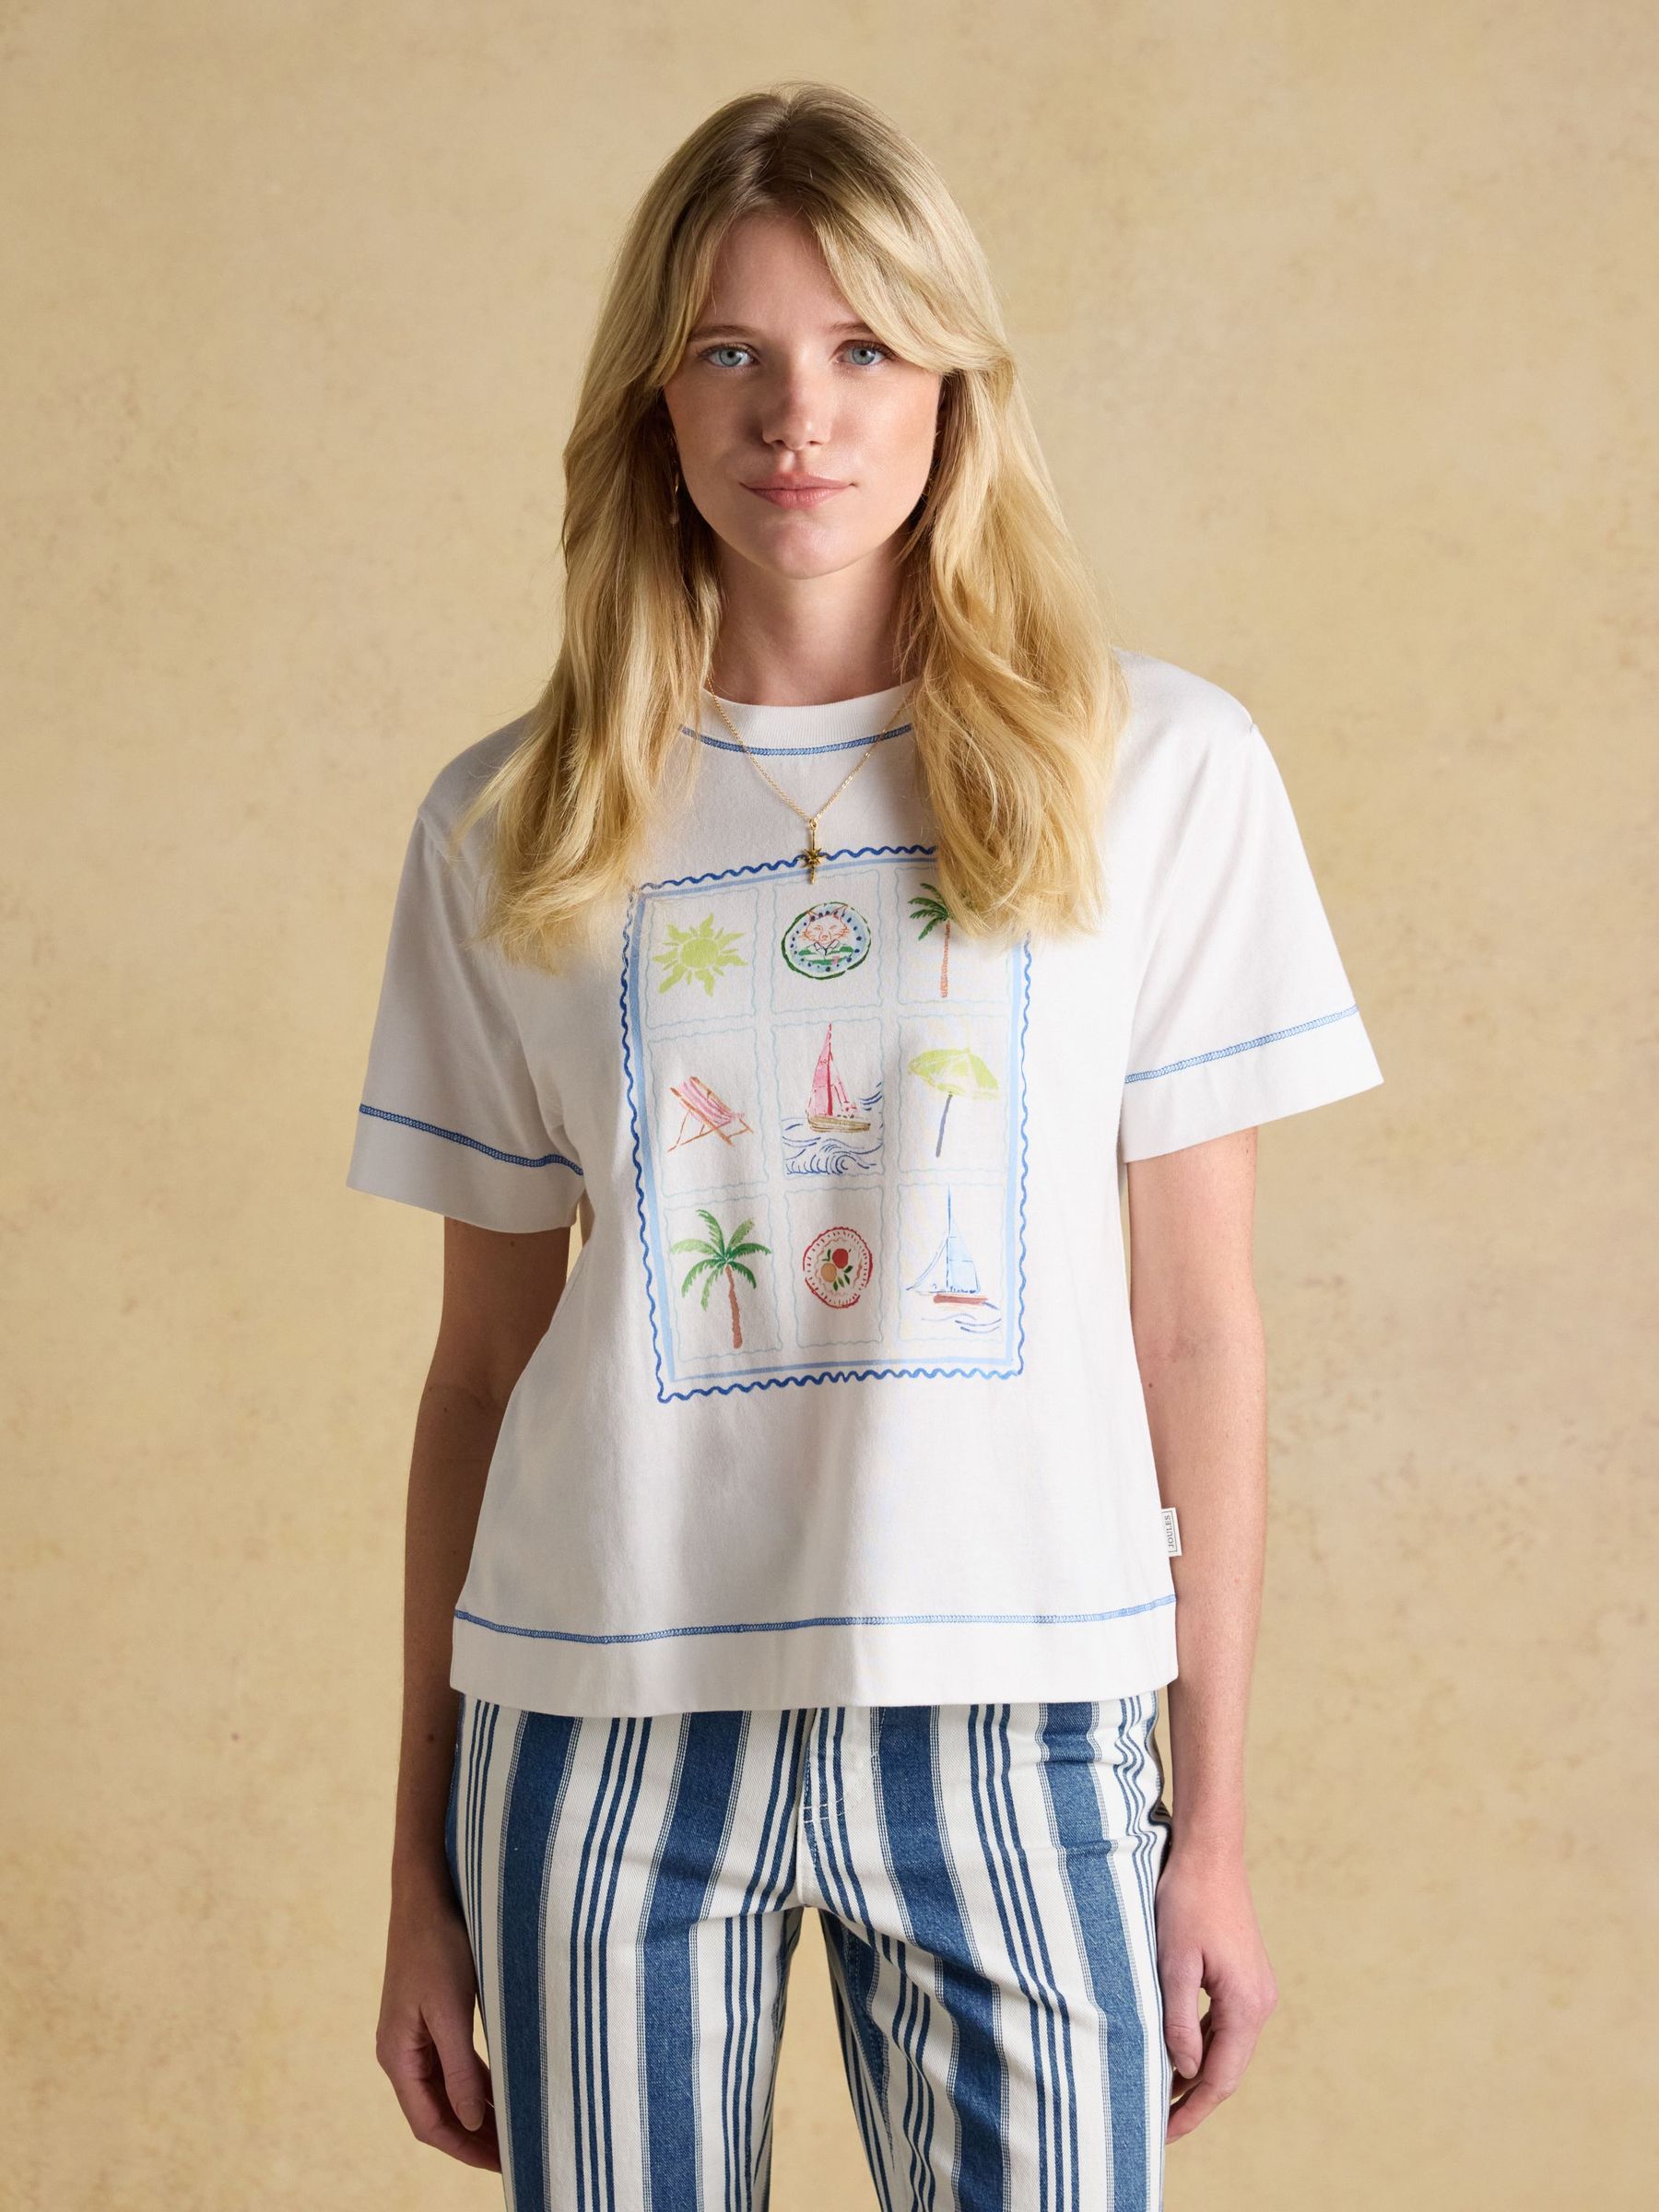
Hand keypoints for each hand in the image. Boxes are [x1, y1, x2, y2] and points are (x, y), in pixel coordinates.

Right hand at [376, 1879, 500, 2171]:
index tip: (503, 2164)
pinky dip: (478, 2081)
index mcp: (397, 2056)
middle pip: (438, 2112)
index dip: (465, 2149)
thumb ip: (460, 2068)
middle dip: (475, 2136)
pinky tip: (504, 2089)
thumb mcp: (452, 2009)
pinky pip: (453, 2063)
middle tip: (518, 2154)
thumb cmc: (436, 1944)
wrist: (427, 1890)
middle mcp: (401, 2051)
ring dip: (478, 2111)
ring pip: (447, 2089)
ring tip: (516, 2130)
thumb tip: (471, 2122)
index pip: (429, 2124)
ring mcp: (415, 2034)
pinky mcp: (431, 2015)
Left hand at [1155, 1840, 1278, 2142]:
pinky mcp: (1246, 1977)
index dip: (1191, 2111)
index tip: (1162, 2136)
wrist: (1211, 1853)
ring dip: (1198, 2073)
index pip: (1219, 2080)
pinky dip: (1203, 2044)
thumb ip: (1178, 2020)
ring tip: (1162, 2096)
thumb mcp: (1173, 1963)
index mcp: (1246, 2007)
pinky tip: (1177, 2053)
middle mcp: (1260, 2004)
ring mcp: (1256, 1990)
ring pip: (1227, 2048)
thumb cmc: (1187, 1902)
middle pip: (1227, 2069)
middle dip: (1193, 2099)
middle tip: (1157, 2126)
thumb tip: (1184, 2071)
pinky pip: (1226, 2025)